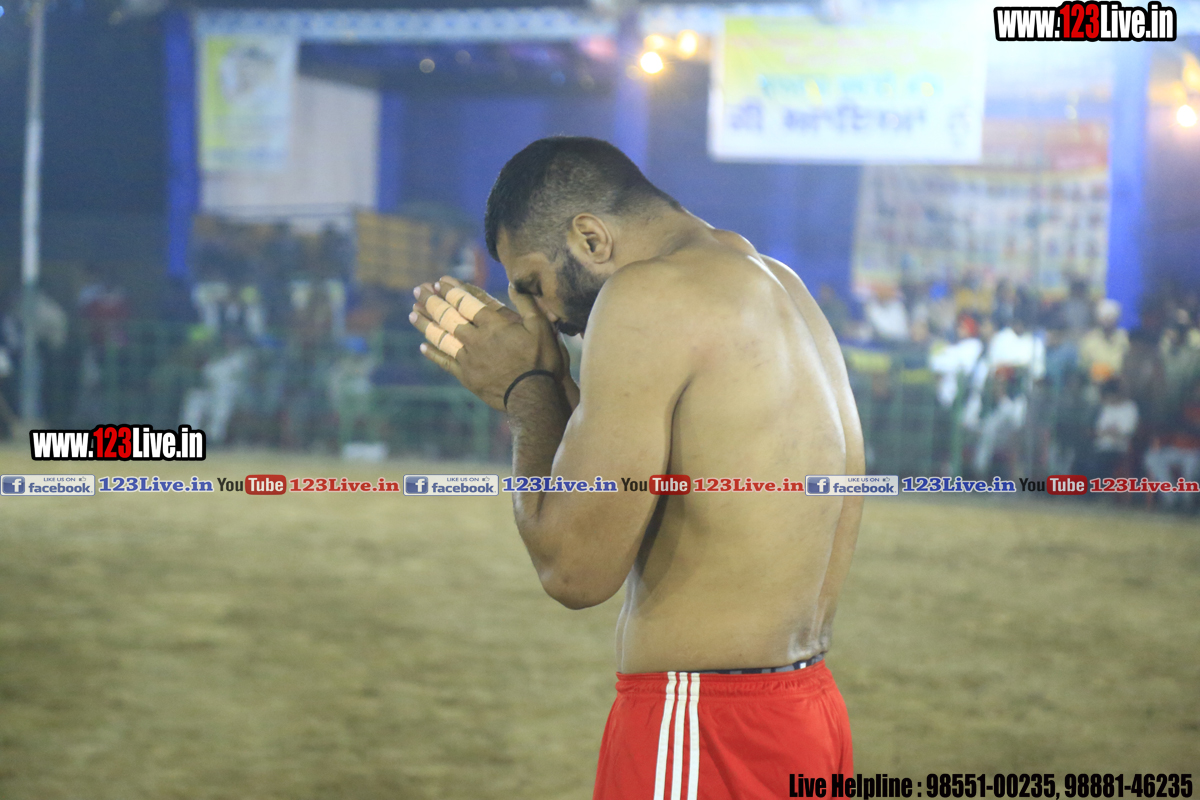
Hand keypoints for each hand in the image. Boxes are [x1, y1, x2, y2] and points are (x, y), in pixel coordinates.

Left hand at [409, 276, 564, 410]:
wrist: (533, 396)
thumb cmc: (541, 360)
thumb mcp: (541, 327)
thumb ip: (527, 303)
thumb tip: (513, 282)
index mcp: (493, 324)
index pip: (466, 302)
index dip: (451, 290)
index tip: (439, 282)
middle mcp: (475, 339)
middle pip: (448, 316)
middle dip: (432, 301)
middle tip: (417, 290)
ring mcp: (468, 359)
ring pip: (441, 337)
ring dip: (426, 324)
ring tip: (412, 313)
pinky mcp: (466, 377)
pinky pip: (445, 362)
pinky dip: (433, 354)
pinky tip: (422, 346)